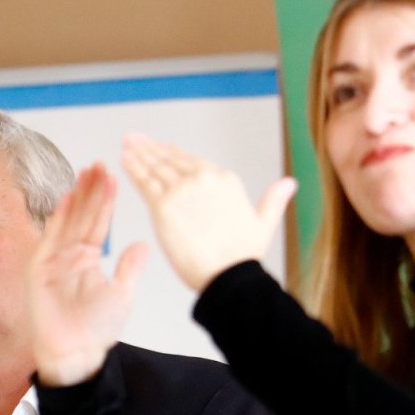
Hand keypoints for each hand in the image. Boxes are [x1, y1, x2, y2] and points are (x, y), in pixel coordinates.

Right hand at [26, 162, 147, 386]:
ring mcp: (55, 260)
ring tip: (88, 172)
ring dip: (78, 196)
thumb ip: (130, 268)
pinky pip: (51, 238)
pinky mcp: (41, 269)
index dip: (106, 201)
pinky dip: (59, 218)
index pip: (99, 223)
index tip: (113, 177)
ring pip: (69, 221)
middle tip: (100, 164)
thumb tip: (142, 245)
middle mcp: (71, 256)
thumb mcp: (121, 295)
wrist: (75, 353)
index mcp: (89, 260)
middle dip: (91, 190)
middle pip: (82, 215)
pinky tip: (68, 198)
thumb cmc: (94, 331)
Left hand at [121, 134, 295, 291]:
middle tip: (134, 138)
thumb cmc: (244, 257)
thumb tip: (290, 183)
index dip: (173, 153)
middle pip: (170, 159)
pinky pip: (144, 182)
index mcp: (224, 180)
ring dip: (138, 154)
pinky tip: (123, 159)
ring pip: (155, 167)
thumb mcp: (264, 222)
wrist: (228, 276)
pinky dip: (132, 168)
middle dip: (150, 148)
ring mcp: (181, 190)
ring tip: (127, 144)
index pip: (191, 161)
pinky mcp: (163, 206)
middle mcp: (202, 179)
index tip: (160, 147)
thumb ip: (274, 200)